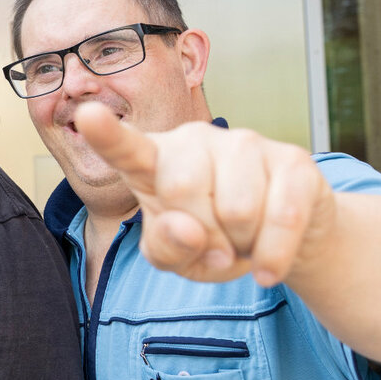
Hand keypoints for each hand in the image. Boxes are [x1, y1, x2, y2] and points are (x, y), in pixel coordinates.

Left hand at [75, 104, 335, 286]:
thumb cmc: (211, 240)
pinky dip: (273, 255)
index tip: (87, 115)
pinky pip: (282, 218)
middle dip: (200, 234)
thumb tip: (187, 228)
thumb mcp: (176, 256)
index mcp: (153, 160)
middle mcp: (194, 140)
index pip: (124, 147)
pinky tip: (266, 263)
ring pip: (237, 210)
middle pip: (182, 190)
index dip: (106, 134)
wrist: (277, 242)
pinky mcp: (293, 160)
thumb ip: (166, 247)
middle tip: (212, 244)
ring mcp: (245, 143)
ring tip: (240, 238)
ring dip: (239, 244)